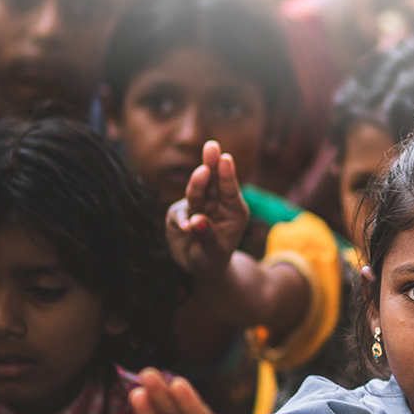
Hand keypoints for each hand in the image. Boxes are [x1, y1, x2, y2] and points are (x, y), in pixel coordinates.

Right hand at [165, 141, 249, 285]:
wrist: (200, 267)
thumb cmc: (214, 258)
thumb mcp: (215, 251)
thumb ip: (207, 236)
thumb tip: (195, 222)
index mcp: (234, 209)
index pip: (230, 190)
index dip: (227, 174)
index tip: (226, 159)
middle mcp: (216, 203)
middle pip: (213, 181)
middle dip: (212, 163)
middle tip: (212, 146)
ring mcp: (198, 205)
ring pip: (197, 191)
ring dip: (198, 182)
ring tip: (203, 172)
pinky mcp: (180, 212)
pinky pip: (179, 212)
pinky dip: (181, 218)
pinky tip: (187, 227)